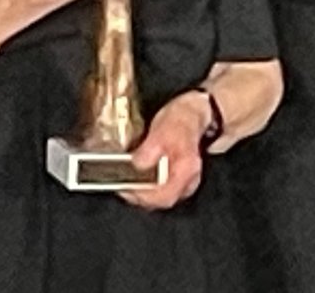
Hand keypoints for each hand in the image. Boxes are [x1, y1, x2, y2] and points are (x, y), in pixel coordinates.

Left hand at [119, 91, 208, 210]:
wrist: (193, 113)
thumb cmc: (180, 119)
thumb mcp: (161, 130)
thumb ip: (149, 150)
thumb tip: (136, 167)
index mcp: (186, 169)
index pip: (164, 196)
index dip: (142, 196)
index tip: (126, 189)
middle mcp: (189, 181)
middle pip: (161, 200)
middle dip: (139, 196)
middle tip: (122, 186)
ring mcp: (185, 181)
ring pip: (161, 197)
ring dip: (143, 193)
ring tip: (126, 183)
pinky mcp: (179, 178)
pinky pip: (162, 189)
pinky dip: (148, 187)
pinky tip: (137, 180)